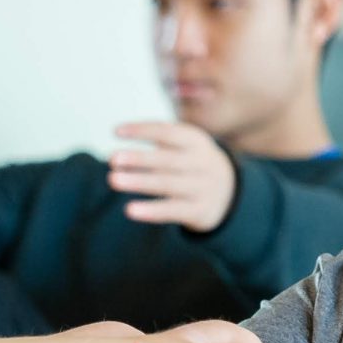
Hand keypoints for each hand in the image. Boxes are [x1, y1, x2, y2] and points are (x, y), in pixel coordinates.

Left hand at [108, 122, 235, 230]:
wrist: (229, 193)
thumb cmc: (192, 165)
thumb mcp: (184, 148)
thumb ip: (158, 148)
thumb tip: (118, 157)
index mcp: (196, 141)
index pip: (168, 132)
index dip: (143, 131)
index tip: (116, 132)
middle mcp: (202, 163)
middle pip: (167, 160)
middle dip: (139, 158)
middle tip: (113, 159)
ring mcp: (203, 188)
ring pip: (168, 184)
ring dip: (139, 182)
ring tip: (114, 180)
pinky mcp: (200, 211)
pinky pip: (173, 210)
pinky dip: (151, 210)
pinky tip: (130, 209)